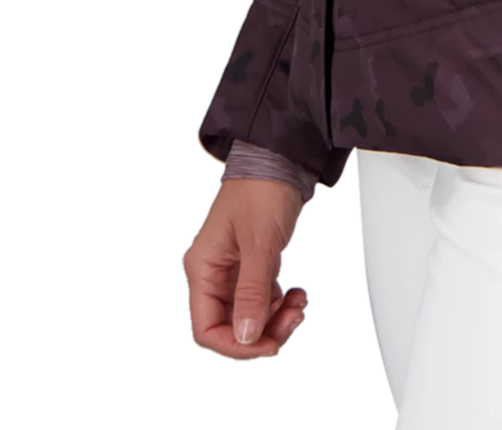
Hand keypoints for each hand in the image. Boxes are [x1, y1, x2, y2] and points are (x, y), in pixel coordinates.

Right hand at [184, 178, 308, 358]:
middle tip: (292, 318)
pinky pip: (261, 298)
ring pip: (248, 315)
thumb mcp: (258, 242)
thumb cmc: (262, 188)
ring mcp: (235, 269)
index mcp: (204, 268)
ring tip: (297, 304)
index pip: (208, 327)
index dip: (236, 343)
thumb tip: (245, 336)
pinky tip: (294, 295)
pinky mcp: (254, 263)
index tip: (267, 342)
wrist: (282, 158)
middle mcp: (215, 272)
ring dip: (274, 318)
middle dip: (262, 330)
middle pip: (230, 325)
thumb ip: (251, 292)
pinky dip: (279, 303)